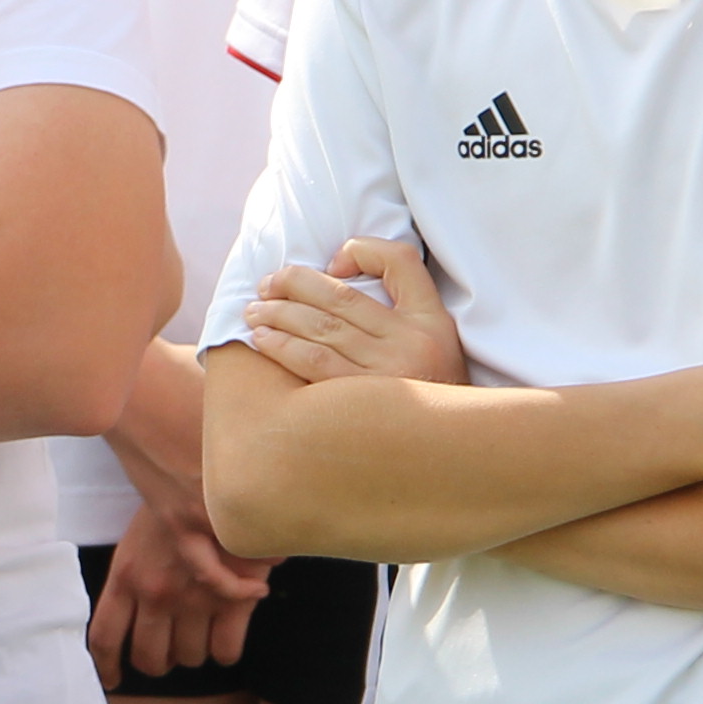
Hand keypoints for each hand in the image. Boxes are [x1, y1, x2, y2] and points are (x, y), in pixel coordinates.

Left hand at [92, 451, 268, 685]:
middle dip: (159, 663)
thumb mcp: (139, 540)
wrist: (225, 482)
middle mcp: (156, 594)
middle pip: (149, 659)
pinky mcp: (232, 602)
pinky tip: (226, 633)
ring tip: (200, 631)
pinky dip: (225, 650)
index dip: (108, 667)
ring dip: (194, 653)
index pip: (106, 638)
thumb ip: (134, 579)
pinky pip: (225, 651)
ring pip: (189, 658)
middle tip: (168, 653)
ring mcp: (195, 601)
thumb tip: (132, 615)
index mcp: (127, 577)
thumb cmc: (180, 506)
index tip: (114, 679)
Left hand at [246, 235, 462, 387]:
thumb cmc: (430, 395)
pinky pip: (314, 364)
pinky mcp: (365, 403)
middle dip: (294, 284)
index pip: (400, 261)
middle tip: (265, 285)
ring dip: (280, 315)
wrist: (448, 451)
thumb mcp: (437, 345)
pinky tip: (263, 341)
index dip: (361, 251)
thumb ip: (402, 310)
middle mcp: (413, 342)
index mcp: (432, 320)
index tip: (331, 265)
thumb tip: (339, 275)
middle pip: (342, 297)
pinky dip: (284, 346)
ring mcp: (390, 373)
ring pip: (322, 328)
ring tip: (254, 312)